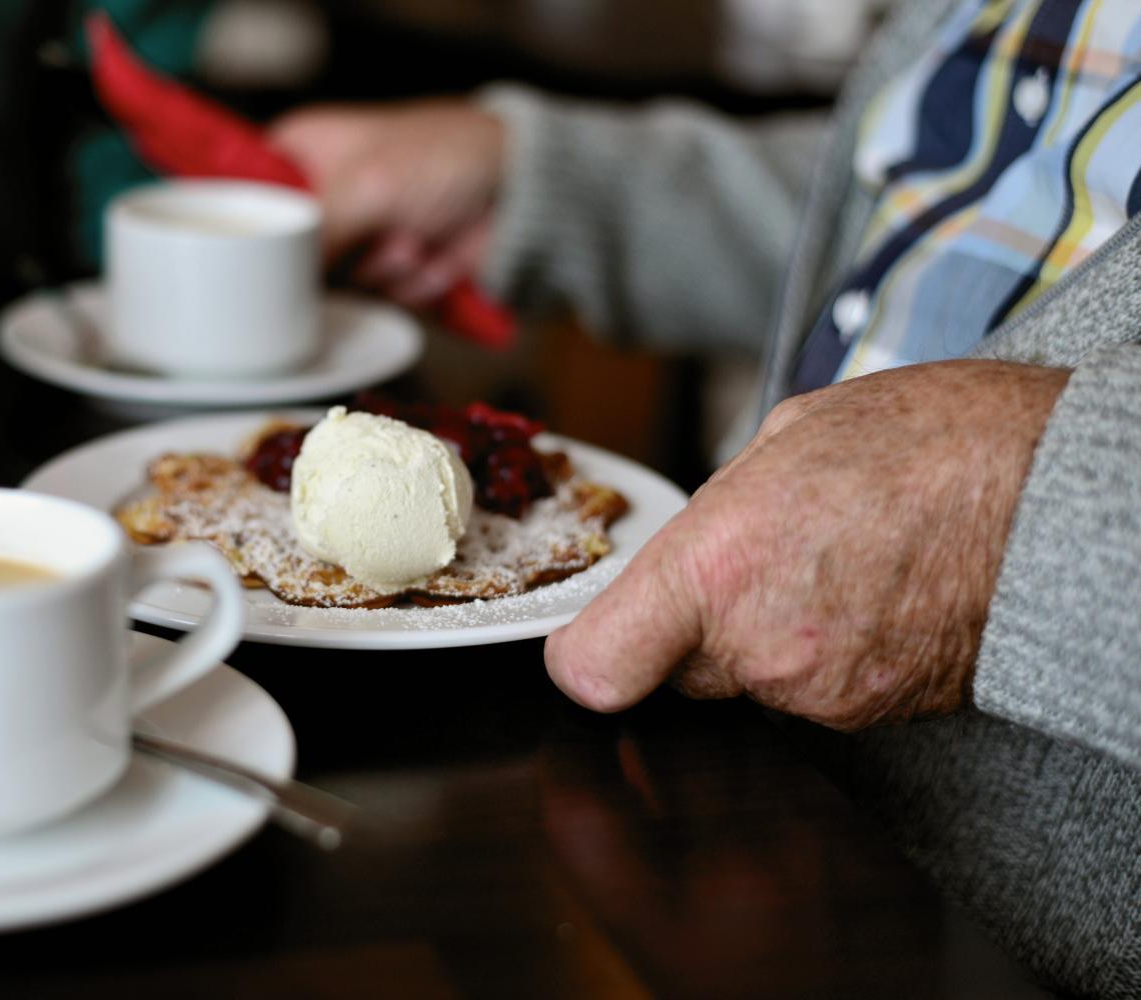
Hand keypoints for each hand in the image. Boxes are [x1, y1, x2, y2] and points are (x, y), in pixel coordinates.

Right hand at [267, 99, 503, 307]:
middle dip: (342, 257)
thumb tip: (270, 285)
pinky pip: (375, 299)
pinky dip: (410, 284)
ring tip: (415, 239)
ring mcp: (355, 237)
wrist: (520, 191)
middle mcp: (320, 196)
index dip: (256, 233)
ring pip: (335, 287)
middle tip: (375, 233)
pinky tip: (434, 256)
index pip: (246, 198)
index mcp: (301, 152)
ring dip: (383, 269)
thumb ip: (311, 236)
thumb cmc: (444, 157)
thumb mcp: (367, 186)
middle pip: (288, 258)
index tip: (269, 255)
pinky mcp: (387, 271)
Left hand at [545, 360, 1070, 728]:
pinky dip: (825, 654)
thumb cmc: (931, 442)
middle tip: (755, 563)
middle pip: (674, 671)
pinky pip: (812, 692)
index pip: (594, 668)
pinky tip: (868, 593)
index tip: (593, 638)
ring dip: (768, 636)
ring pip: (748, 680)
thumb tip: (689, 545)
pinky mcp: (873, 718)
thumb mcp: (786, 438)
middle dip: (693, 627)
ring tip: (832, 563)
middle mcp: (761, 647)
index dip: (585, 655)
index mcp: (717, 566)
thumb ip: (716, 511)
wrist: (1054, 494)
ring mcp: (822, 693)